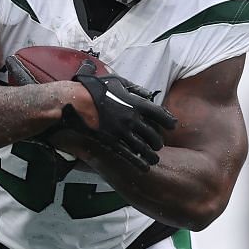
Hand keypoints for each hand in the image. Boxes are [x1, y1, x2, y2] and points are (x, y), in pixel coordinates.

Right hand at [58, 66, 177, 173]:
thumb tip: (147, 94)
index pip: (160, 115)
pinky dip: (139, 162)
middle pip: (154, 134)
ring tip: (155, 159)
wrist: (75, 102)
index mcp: (136, 103)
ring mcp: (122, 132)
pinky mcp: (112, 142)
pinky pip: (129, 155)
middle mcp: (132, 119)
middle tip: (158, 144)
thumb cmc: (94, 89)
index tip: (172, 126)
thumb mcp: (117, 81)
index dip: (169, 122)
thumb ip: (134, 88)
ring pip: (144, 148)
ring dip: (152, 155)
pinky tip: (145, 167)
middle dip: (158, 141)